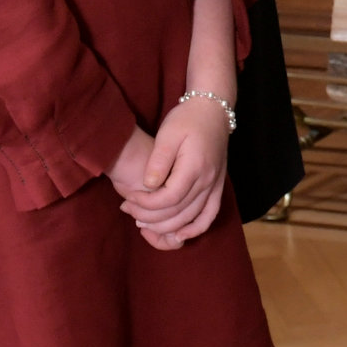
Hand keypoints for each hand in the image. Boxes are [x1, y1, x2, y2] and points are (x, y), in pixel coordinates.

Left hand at [116, 97, 231, 247]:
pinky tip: (178, 235)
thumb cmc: (187, 119)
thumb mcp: (168, 133)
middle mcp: (208, 180)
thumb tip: (148, 186)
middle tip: (129, 209)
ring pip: (191, 219)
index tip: (128, 198)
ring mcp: (215, 186)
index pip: (168, 198)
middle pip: (178, 213)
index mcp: (195, 167)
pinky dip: (195, 229)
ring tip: (143, 222)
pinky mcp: (217, 187)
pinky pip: (209, 216)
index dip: (145, 204)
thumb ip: (158, 161)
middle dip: (149, 217)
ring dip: (166, 227)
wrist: (213, 110)